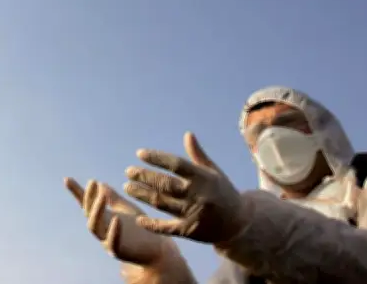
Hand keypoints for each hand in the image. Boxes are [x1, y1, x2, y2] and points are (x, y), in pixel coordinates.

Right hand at [64, 177, 166, 264]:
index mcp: (103, 218)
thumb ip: (113, 198)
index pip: (87, 203)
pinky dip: (113, 231)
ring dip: (96, 211)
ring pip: (94, 227)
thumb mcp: (126, 208)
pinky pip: (112, 242)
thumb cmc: (140, 228)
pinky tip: (116, 219)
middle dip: (89, 198)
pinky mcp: (119, 252)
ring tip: (102, 196)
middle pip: (88, 213)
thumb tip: (100, 183)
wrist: (156, 249)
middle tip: (93, 183)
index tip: (67, 179)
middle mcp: (102, 229)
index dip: (77, 192)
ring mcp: (107, 241)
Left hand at [123, 132, 246, 244]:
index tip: (140, 154)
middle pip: (165, 184)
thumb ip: (198, 155)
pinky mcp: (190, 231)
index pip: (175, 164)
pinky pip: (167, 228)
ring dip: (142, 194)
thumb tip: (187, 134)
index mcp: (203, 178)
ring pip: (161, 203)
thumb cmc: (223, 192)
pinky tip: (139, 219)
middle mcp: (198, 195)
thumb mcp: (213, 172)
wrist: (239, 223)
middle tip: (128, 171)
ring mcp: (193, 214)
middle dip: (144, 176)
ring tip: (127, 187)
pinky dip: (152, 225)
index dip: (156, 158)